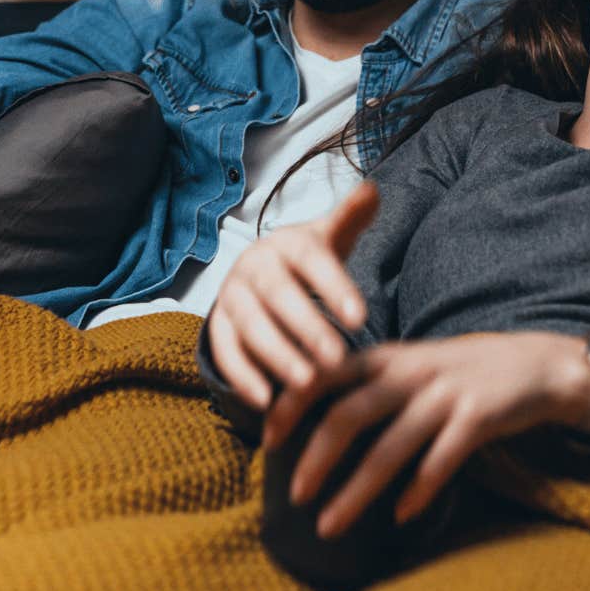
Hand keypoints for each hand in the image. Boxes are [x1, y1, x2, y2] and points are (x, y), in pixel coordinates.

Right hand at [205, 183, 379, 411]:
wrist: (260, 272)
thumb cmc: (306, 260)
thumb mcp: (329, 238)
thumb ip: (351, 218)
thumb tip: (372, 190)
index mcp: (286, 242)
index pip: (311, 261)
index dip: (334, 288)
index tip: (361, 317)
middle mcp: (253, 265)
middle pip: (278, 295)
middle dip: (307, 327)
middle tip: (336, 358)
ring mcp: (231, 296)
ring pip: (250, 326)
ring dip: (277, 355)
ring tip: (307, 383)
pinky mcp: (217, 325)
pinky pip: (226, 351)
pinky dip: (243, 376)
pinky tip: (267, 400)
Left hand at [271, 332, 589, 538]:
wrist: (540, 365)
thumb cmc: (465, 372)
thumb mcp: (414, 364)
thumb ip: (371, 384)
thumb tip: (318, 419)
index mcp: (388, 357)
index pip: (326, 374)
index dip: (292, 405)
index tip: (268, 440)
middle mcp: (411, 372)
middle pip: (349, 416)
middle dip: (316, 459)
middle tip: (295, 498)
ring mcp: (446, 395)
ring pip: (390, 448)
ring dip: (356, 492)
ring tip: (330, 526)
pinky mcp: (479, 417)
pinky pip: (441, 460)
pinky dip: (419, 490)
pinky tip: (401, 517)